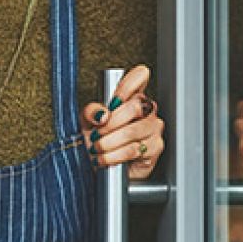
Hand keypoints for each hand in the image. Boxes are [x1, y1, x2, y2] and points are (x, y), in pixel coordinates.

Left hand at [81, 65, 164, 179]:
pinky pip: (133, 150)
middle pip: (135, 107)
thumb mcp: (87, 121)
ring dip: (109, 142)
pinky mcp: (155, 147)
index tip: (113, 102)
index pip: (140, 76)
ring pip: (132, 131)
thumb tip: (102, 113)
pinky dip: (114, 156)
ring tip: (97, 148)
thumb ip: (91, 111)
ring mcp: (153, 127)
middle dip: (111, 123)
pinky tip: (104, 158)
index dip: (128, 85)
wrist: (102, 165)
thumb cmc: (97, 139)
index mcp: (131, 96)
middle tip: (96, 133)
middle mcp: (146, 109)